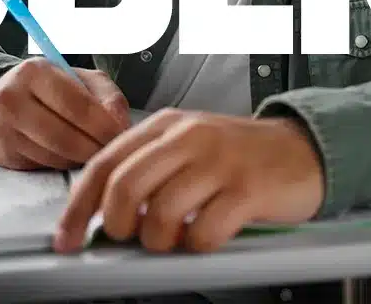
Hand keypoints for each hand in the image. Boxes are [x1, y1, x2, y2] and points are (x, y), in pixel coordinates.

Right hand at [0, 58, 131, 170]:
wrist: (7, 99)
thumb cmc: (54, 88)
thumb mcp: (84, 80)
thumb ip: (108, 97)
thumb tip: (120, 126)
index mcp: (34, 71)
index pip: (77, 105)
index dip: (104, 125)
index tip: (121, 136)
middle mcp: (11, 99)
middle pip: (64, 136)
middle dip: (94, 148)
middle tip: (111, 151)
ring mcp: (2, 128)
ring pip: (54, 155)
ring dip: (81, 159)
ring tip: (94, 151)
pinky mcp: (2, 152)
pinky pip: (43, 165)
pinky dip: (65, 164)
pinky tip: (73, 155)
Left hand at [52, 109, 324, 253]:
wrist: (303, 149)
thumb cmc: (240, 155)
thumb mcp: (188, 147)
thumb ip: (148, 169)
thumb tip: (101, 213)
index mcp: (166, 125)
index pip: (104, 163)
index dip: (78, 206)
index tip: (67, 237)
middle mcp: (189, 138)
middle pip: (124, 187)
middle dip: (117, 225)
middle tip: (131, 239)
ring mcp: (219, 162)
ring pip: (160, 213)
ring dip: (159, 242)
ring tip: (176, 239)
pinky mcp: (248, 189)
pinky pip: (204, 231)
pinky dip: (197, 246)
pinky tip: (207, 236)